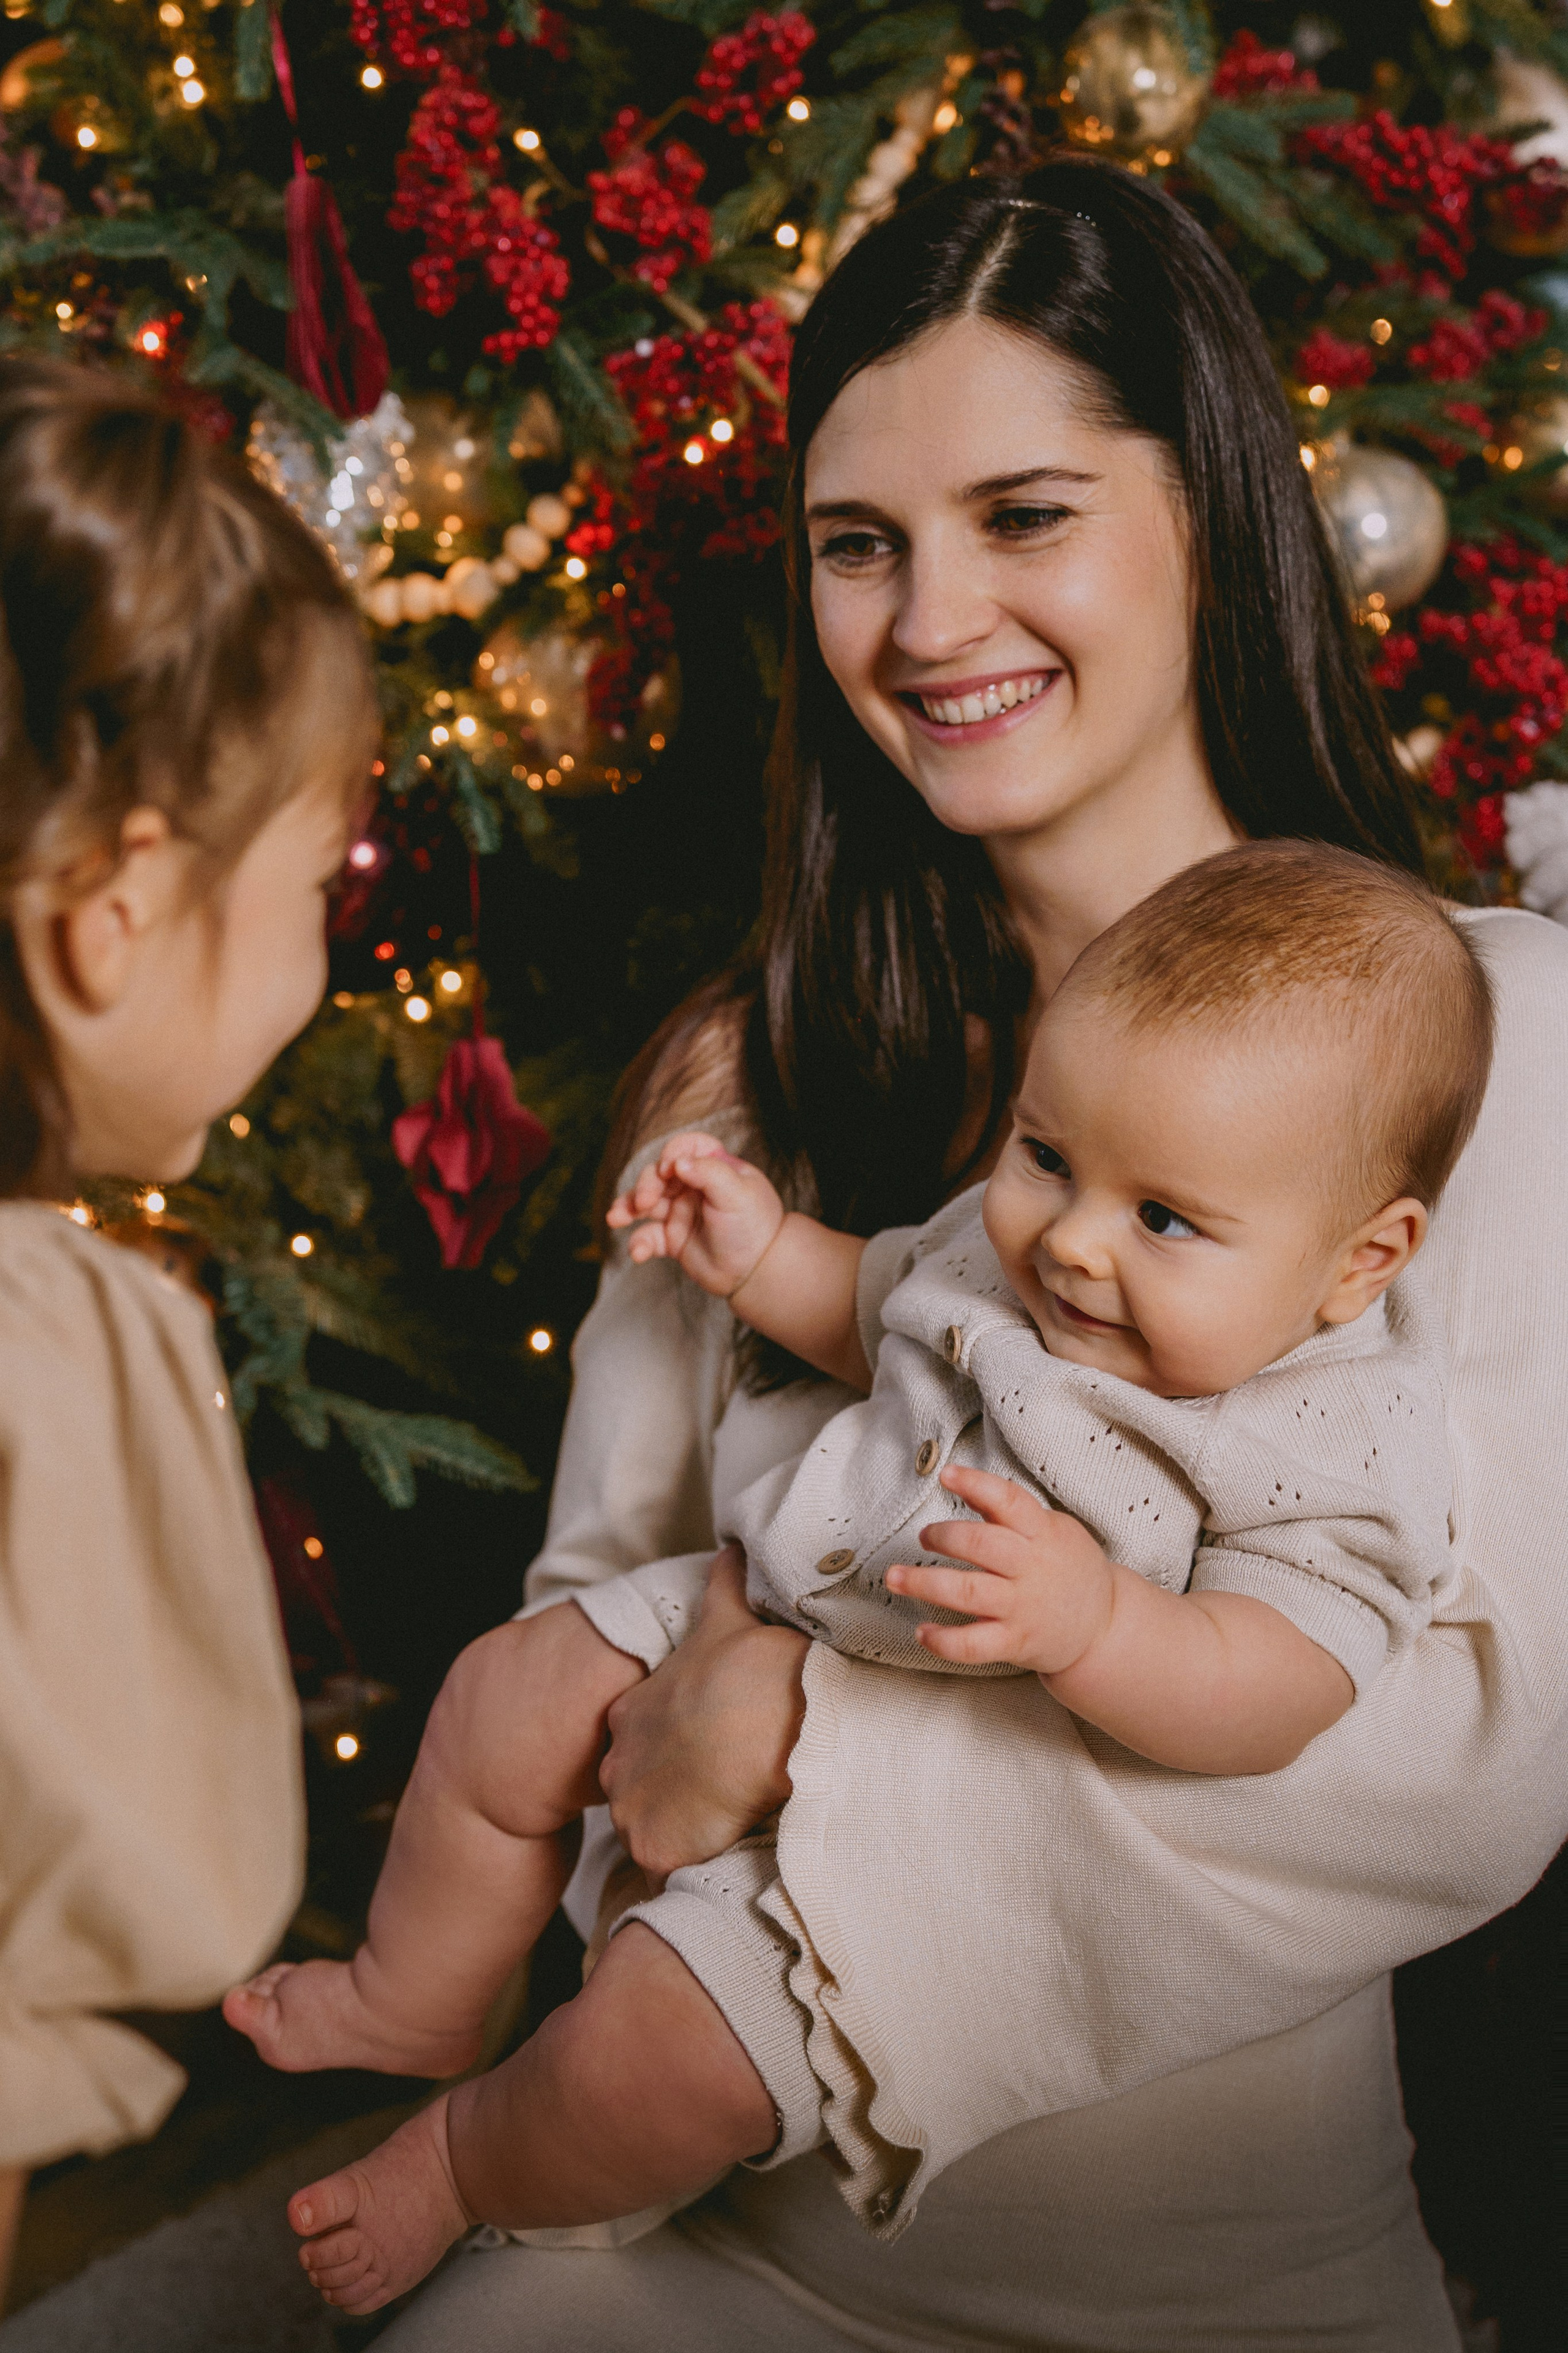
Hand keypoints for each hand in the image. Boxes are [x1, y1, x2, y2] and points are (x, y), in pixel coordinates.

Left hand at [598, 1546, 808, 1878]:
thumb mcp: (730, 1614)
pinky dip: (690, 1865)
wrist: (770, 1716)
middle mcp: (618, 1762)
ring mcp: (632, 1809)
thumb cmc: (751, 1665)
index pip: (637, 1743)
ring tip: (724, 1825)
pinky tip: (721, 1849)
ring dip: (680, 1833)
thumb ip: (722, 1585)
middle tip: (716, 1793)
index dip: (673, 1751)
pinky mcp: (654, 1848)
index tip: (708, 1754)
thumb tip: (730, 1547)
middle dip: (668, 1798)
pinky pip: (665, 1870)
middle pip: (634, 1792)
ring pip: (648, 1832)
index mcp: (630, 1713)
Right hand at [605, 1133, 784, 1301]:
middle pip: (658, 1175)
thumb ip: (709, 1172)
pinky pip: (648, 1236)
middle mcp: (694, 1187)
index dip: (673, 1154)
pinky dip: (638, 1243)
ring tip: (615, 1218)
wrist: (758, 1272)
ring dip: (627, 1208)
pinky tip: (638, 1253)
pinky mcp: (672, 1239)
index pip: (687, 1148)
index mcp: (714, 1167)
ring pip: (644, 1204)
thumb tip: (678, 1162)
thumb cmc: (754, 1227)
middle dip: (645, 1185)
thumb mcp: (737, 1194)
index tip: (670, 1170)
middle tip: (645, 1202)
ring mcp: (680, 1212)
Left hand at [885, 1463, 1115, 1676]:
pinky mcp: (1015, 1643)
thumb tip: (966, 1485)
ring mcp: (1022, 1608)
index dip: (976, 1484)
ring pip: (967, 1593)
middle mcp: (1031, 1569)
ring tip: (894, 1577)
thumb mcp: (1053, 1530)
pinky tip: (922, 1632)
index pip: (1009, 1501)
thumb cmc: (1068, 1568)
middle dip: (944, 1536)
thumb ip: (1010, 1513)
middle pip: (981, 1545)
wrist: (1104, 1626)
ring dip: (924, 1584)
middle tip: (924, 1537)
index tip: (946, 1474)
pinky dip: (942, 1641)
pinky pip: (973, 1645)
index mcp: (1042, 1533)